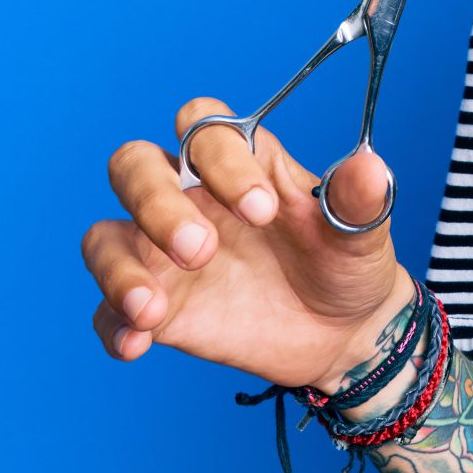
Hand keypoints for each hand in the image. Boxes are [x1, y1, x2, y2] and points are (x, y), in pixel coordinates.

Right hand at [81, 100, 410, 392]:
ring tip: (153, 308)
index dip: (222, 159)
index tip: (262, 210)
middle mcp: (192, 199)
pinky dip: (114, 323)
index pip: (203, 128)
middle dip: (155, 204)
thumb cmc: (347, 264)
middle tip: (201, 251)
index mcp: (242, 164)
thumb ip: (359, 200)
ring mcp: (165, 255)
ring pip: (103, 236)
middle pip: (134, 167)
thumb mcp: (362, 234)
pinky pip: (108, 310)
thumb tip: (369, 166)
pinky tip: (138, 343)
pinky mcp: (159, 308)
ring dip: (118, 268)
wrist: (345, 334)